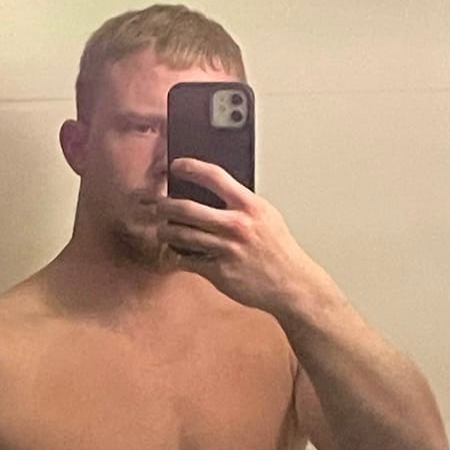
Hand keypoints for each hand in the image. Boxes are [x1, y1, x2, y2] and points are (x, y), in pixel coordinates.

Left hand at [157, 157, 329, 316]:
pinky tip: (176, 252)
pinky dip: (177, 255)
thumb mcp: (266, 216)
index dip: (191, 167)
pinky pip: (186, 260)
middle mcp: (237, 225)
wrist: (291, 283)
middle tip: (158, 205)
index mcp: (250, 206)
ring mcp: (226, 249)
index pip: (215, 176)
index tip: (177, 166)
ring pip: (181, 234)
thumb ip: (241, 203)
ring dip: (165, 231)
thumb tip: (213, 190)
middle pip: (186, 208)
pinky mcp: (219, 271)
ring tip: (162, 230)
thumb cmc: (278, 249)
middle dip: (164, 205)